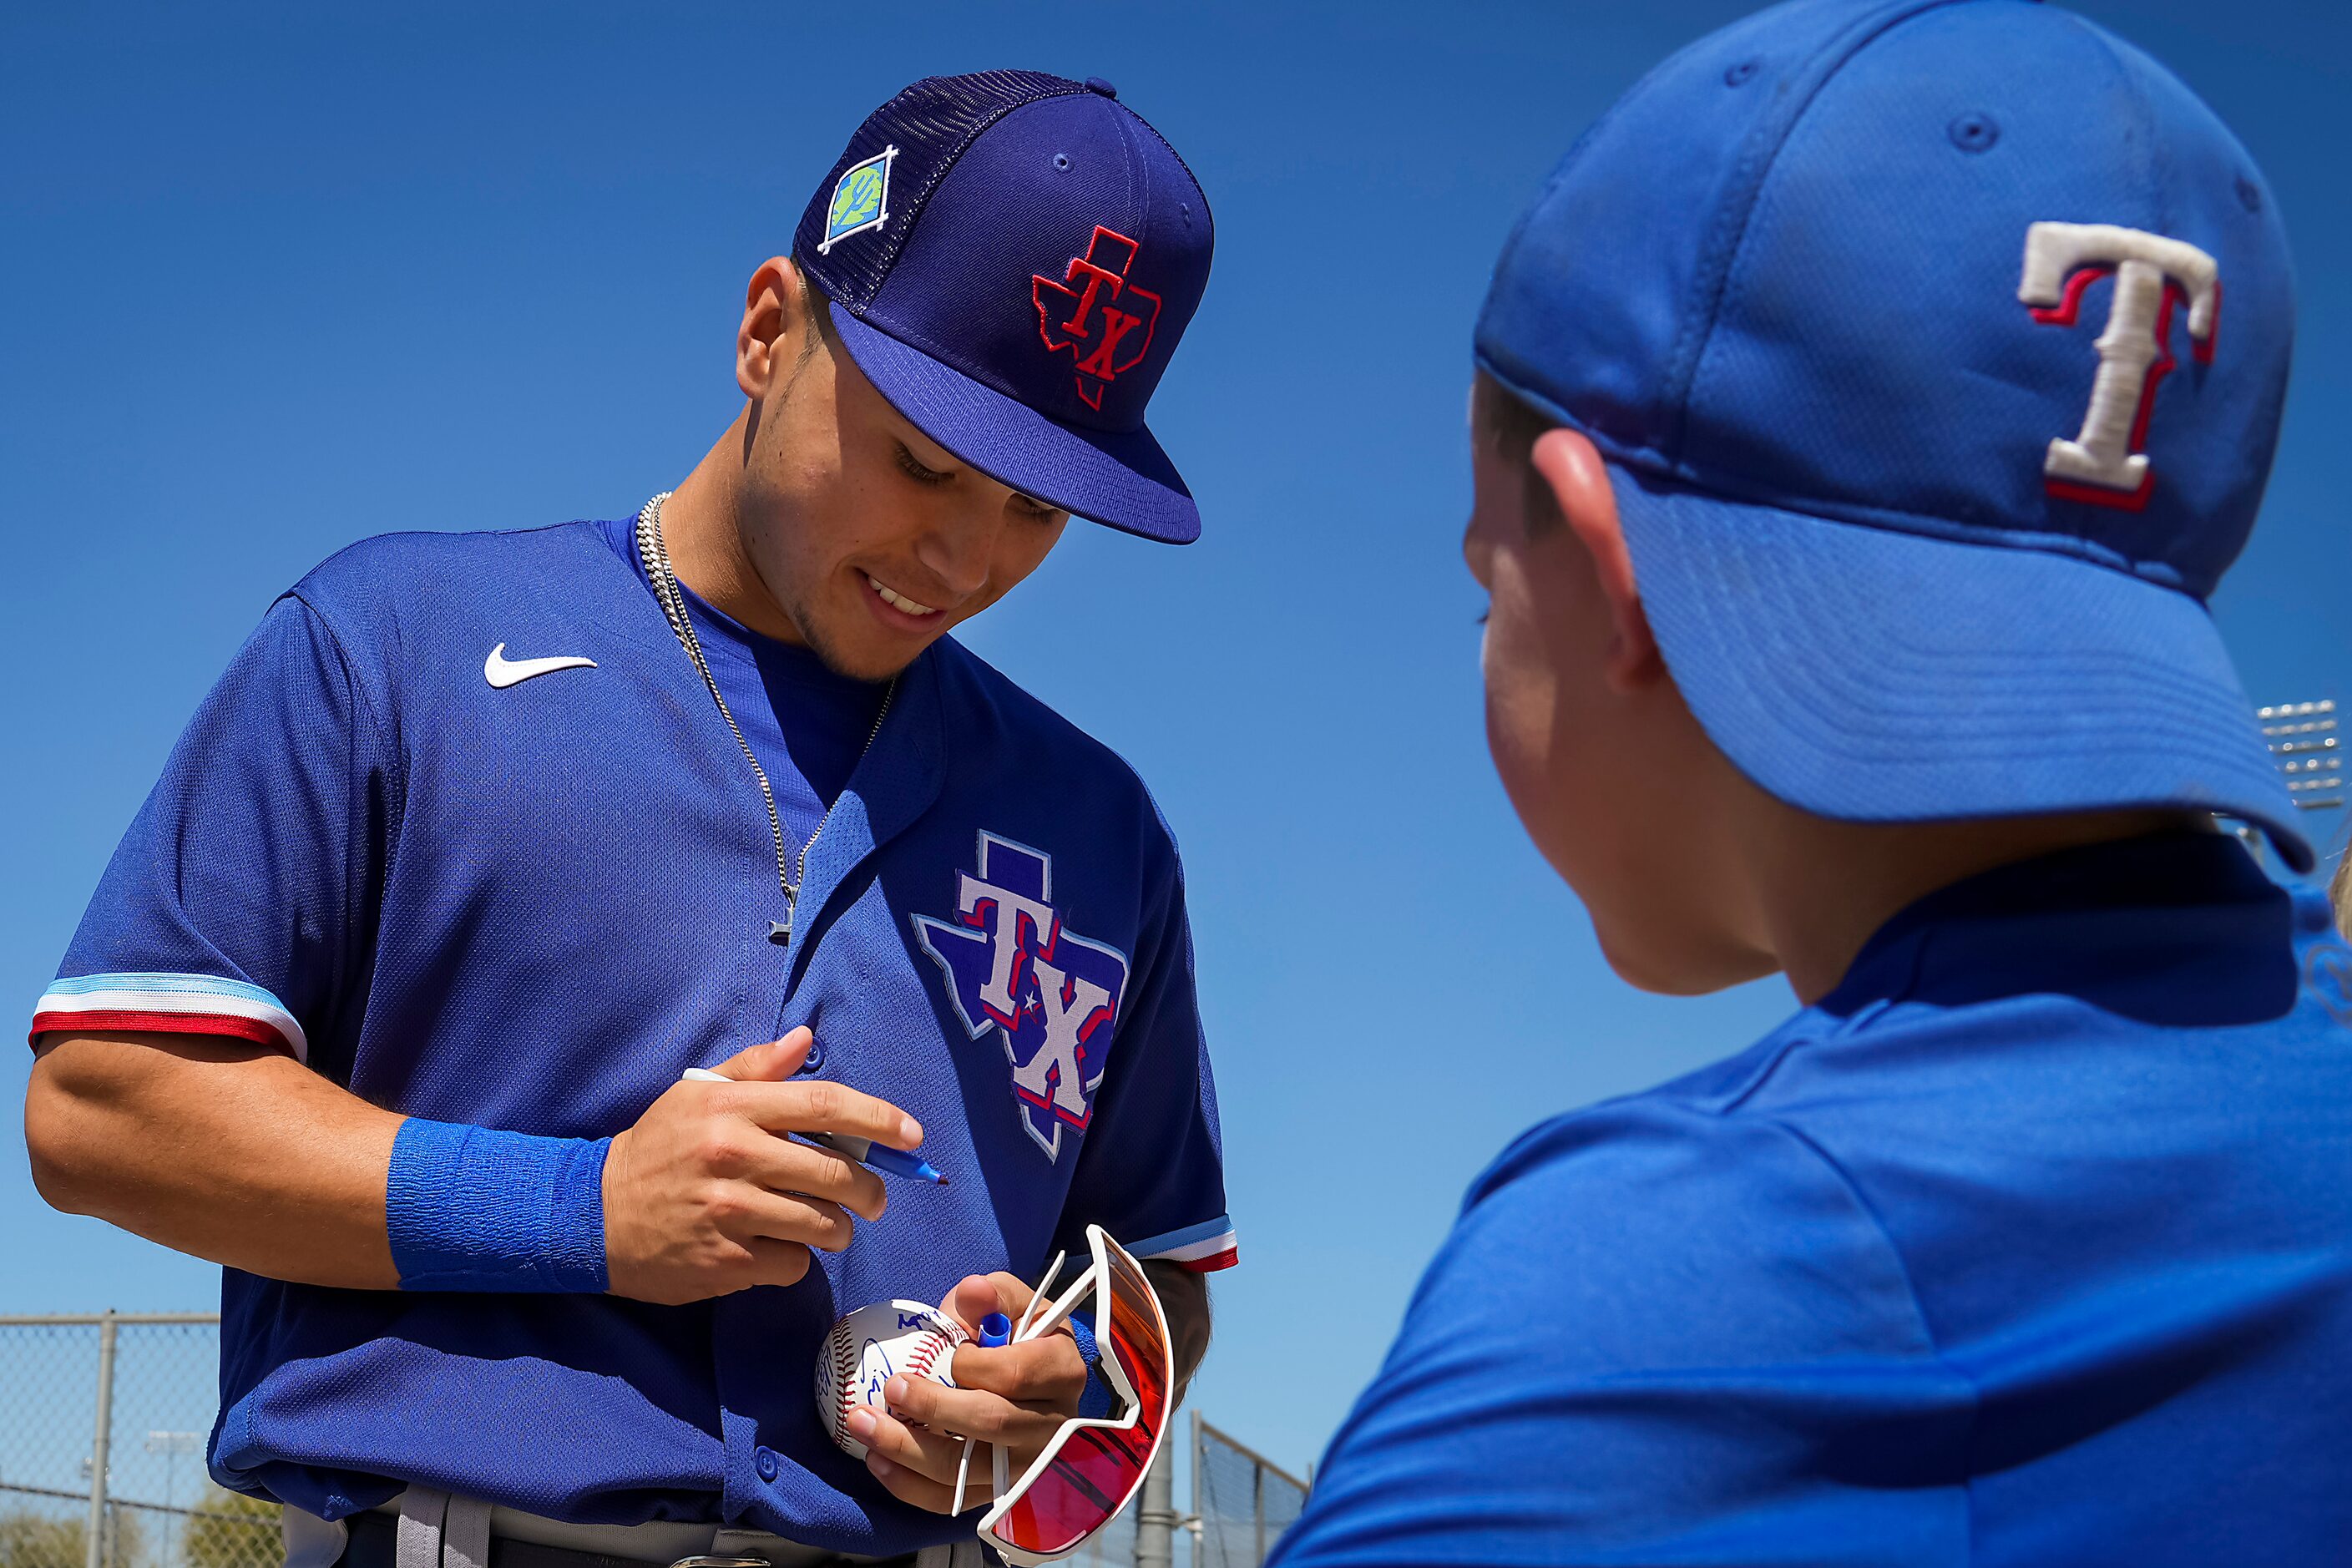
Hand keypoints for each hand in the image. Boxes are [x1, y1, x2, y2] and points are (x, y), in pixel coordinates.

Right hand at [602, 1029, 922, 1304]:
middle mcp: (734, 1157)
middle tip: (874, 1197)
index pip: (825, 1105)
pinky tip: (777, 1248)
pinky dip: (797, 1259)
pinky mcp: (725, 1262)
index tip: (911, 1135)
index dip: (879, 1119)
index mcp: (732, 1109)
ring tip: (827, 1225)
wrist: (591, 1215)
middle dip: (871, 1189)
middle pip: (837, 1173)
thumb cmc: (656, 1148)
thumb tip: (806, 1039)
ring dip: (838, 1230)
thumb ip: (755, 1068)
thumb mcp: (696, 1095)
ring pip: (824, 1225)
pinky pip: (793, 1263)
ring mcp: (730, 1213)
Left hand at [850, 1273, 1091, 1513]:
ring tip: (863, 1424)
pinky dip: (909, 1484)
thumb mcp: (1015, 1305)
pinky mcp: (996, 1492)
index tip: (943, 1354)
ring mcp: (1026, 1466)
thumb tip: (972, 1291)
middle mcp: (1054, 1425)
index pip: (1016, 1374)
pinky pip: (951, 1500)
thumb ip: (992, 1295)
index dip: (974, 1365)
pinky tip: (877, 1460)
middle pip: (992, 1424)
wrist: (1036, 1385)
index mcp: (1061, 1371)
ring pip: (966, 1470)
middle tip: (891, 1387)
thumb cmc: (1021, 1337)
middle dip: (934, 1407)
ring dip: (907, 1450)